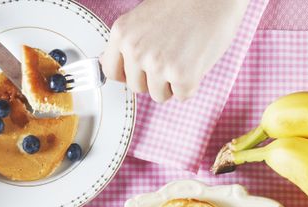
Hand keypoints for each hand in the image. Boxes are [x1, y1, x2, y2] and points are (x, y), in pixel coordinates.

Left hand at [101, 0, 247, 101]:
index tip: (142, 70)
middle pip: (137, 87)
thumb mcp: (143, 17)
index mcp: (122, 33)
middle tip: (172, 56)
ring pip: (158, 95)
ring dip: (172, 83)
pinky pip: (182, 95)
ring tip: (184, 57)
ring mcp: (157, 64)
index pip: (112, 72)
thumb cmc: (187, 2)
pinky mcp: (182, 75)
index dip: (130, 73)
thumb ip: (129, 42)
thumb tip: (112, 64)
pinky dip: (191, 84)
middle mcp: (135, 50)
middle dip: (154, 78)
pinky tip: (196, 61)